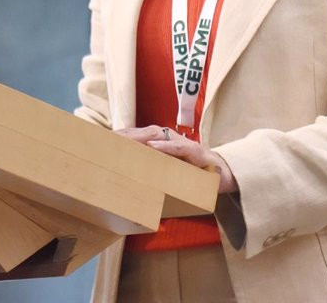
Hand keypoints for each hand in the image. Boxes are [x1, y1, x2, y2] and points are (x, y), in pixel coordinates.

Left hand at [115, 125, 237, 193]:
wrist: (225, 175)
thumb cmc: (194, 177)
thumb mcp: (170, 177)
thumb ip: (154, 179)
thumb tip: (133, 193)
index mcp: (162, 146)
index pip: (137, 138)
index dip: (120, 138)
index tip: (101, 141)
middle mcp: (171, 141)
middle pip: (142, 134)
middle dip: (124, 136)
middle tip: (105, 140)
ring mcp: (183, 144)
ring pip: (158, 137)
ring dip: (140, 138)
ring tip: (123, 141)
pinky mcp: (196, 151)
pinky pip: (179, 147)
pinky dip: (166, 147)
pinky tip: (152, 148)